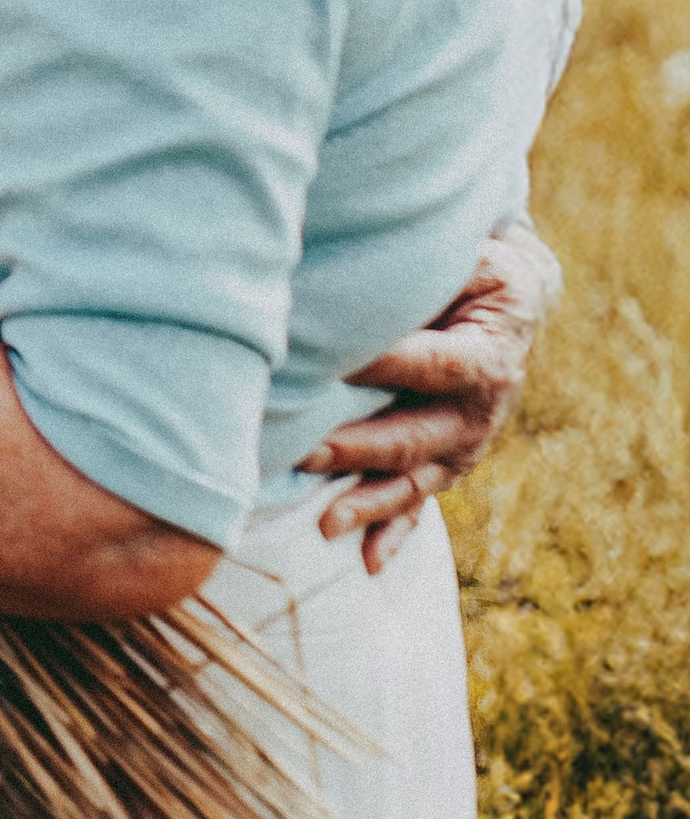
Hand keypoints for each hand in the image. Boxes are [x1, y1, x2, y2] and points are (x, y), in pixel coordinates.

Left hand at [300, 221, 560, 572]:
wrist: (512, 299)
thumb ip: (429, 266)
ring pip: (415, 481)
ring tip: (324, 523)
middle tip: (306, 451)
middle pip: (417, 435)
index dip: (384, 366)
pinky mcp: (447, 462)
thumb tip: (362, 264)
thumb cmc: (475, 267)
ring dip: (368, 503)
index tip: (329, 365)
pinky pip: (419, 503)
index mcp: (488, 355)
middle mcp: (481, 411)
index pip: (433, 365)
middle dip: (359, 447)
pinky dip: (394, 534)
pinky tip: (367, 562)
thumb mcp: (469, 256)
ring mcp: (464, 445)